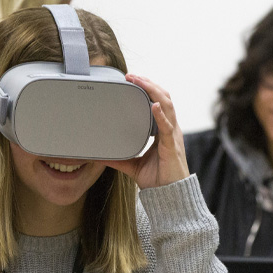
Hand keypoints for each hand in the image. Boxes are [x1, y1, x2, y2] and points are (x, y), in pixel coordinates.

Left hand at [102, 74, 188, 188]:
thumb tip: (99, 155)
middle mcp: (170, 129)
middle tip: (132, 75)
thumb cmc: (157, 179)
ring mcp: (173, 136)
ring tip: (140, 81)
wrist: (169, 197)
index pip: (158, 102)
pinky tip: (153, 106)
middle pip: (163, 97)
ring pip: (167, 106)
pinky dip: (161, 115)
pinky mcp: (172, 146)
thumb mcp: (133, 165)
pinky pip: (168, 127)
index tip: (132, 80)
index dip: (148, 89)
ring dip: (153, 91)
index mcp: (163, 130)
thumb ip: (119, 158)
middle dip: (149, 84)